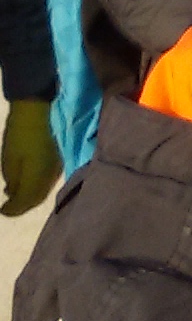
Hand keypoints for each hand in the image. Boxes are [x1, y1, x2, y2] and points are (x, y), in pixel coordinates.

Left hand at [1, 98, 59, 217]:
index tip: (2, 211)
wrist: (36, 110)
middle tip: (8, 207)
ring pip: (43, 191)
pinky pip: (47, 182)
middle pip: (36, 199)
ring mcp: (56, 169)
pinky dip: (36, 188)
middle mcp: (50, 177)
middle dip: (21, 206)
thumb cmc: (19, 134)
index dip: (13, 209)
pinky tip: (26, 184)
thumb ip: (12, 181)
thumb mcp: (9, 160)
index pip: (26, 201)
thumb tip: (12, 194)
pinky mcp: (57, 162)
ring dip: (29, 197)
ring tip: (15, 196)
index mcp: (38, 177)